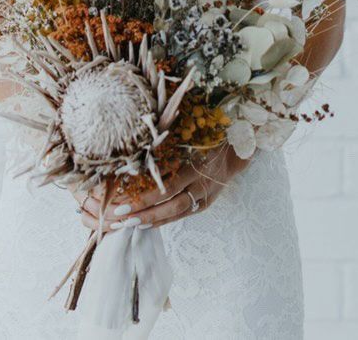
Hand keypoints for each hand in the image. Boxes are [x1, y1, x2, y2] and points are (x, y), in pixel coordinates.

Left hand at [72, 143, 254, 231]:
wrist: (237, 146)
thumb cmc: (208, 134)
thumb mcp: (191, 133)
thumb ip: (169, 143)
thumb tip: (137, 149)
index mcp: (198, 164)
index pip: (169, 186)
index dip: (146, 195)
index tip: (122, 199)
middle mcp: (202, 183)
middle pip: (171, 204)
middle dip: (145, 212)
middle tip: (120, 217)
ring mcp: (205, 195)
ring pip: (176, 213)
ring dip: (151, 219)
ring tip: (128, 224)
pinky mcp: (206, 203)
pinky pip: (183, 215)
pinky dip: (164, 220)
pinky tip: (146, 224)